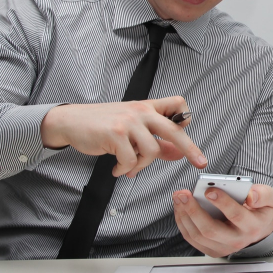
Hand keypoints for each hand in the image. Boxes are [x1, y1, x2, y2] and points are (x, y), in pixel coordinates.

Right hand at [40, 96, 206, 177]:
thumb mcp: (132, 128)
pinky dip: (125, 169)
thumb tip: (178, 153)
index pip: (177, 103)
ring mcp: (128, 122)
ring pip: (151, 151)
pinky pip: (131, 160)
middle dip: (190, 148)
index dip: (185, 117)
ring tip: (129, 167)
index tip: (187, 129)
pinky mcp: (115, 134)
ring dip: (141, 165)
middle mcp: (140, 111)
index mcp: (147, 107)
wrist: (72, 121)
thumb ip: (156, 140)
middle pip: (174, 130)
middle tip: (200, 162)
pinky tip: (118, 168)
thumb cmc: (103, 124)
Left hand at [172, 184, 272, 257]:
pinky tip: (180, 207)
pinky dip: (183, 222)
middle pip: (210, 229)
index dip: (222, 203)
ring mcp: (223, 248)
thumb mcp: (268, 199)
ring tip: (179, 197)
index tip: (209, 190)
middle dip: (194, 210)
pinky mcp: (212, 250)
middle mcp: (237, 241)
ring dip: (184, 215)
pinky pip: (192, 238)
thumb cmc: (259, 210)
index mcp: (252, 226)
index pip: (236, 215)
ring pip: (198, 235)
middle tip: (183, 193)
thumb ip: (262, 195)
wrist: (258, 229)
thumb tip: (250, 196)